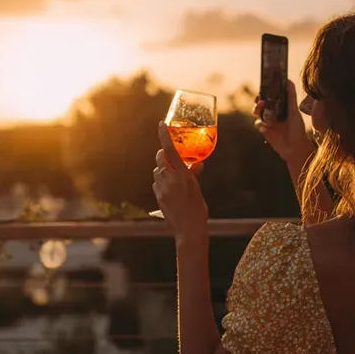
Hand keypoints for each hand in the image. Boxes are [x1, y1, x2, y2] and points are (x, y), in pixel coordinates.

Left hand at [153, 122, 207, 244]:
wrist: (189, 229)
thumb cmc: (198, 209)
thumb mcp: (197, 189)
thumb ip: (193, 175)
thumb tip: (197, 165)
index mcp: (182, 175)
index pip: (171, 151)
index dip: (164, 136)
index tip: (161, 124)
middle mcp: (170, 179)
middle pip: (160, 159)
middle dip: (163, 155)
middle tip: (168, 156)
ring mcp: (162, 188)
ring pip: (157, 171)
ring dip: (162, 170)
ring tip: (172, 177)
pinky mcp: (158, 196)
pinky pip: (156, 183)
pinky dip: (161, 182)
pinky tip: (169, 189)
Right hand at [253, 80, 313, 162]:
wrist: (295, 149)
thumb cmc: (297, 129)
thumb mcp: (294, 111)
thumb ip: (291, 96)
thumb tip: (288, 81)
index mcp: (281, 107)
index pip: (271, 96)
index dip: (266, 92)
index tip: (264, 87)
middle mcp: (274, 113)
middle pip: (261, 104)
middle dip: (259, 101)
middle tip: (261, 101)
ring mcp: (269, 122)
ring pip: (258, 113)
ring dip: (257, 110)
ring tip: (260, 110)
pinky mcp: (265, 131)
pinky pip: (258, 125)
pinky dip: (260, 126)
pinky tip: (265, 128)